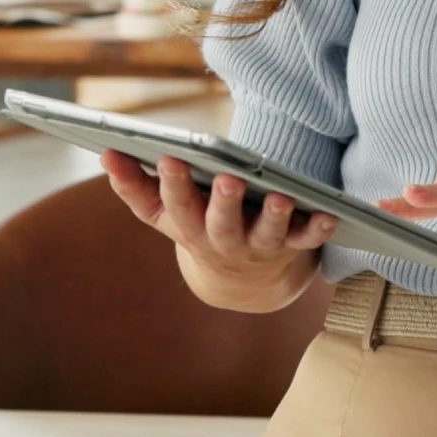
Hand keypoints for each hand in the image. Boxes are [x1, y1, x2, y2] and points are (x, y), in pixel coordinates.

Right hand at [99, 150, 337, 311]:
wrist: (241, 283)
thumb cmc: (197, 228)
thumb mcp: (164, 215)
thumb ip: (135, 186)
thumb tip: (107, 152)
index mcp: (190, 228)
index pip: (176, 207)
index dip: (172, 184)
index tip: (169, 156)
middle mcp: (223, 241)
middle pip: (220, 224)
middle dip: (223, 201)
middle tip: (228, 177)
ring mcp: (258, 247)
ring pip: (266, 234)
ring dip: (273, 216)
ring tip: (280, 196)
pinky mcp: (291, 247)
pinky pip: (307, 240)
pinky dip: (318, 229)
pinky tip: (329, 214)